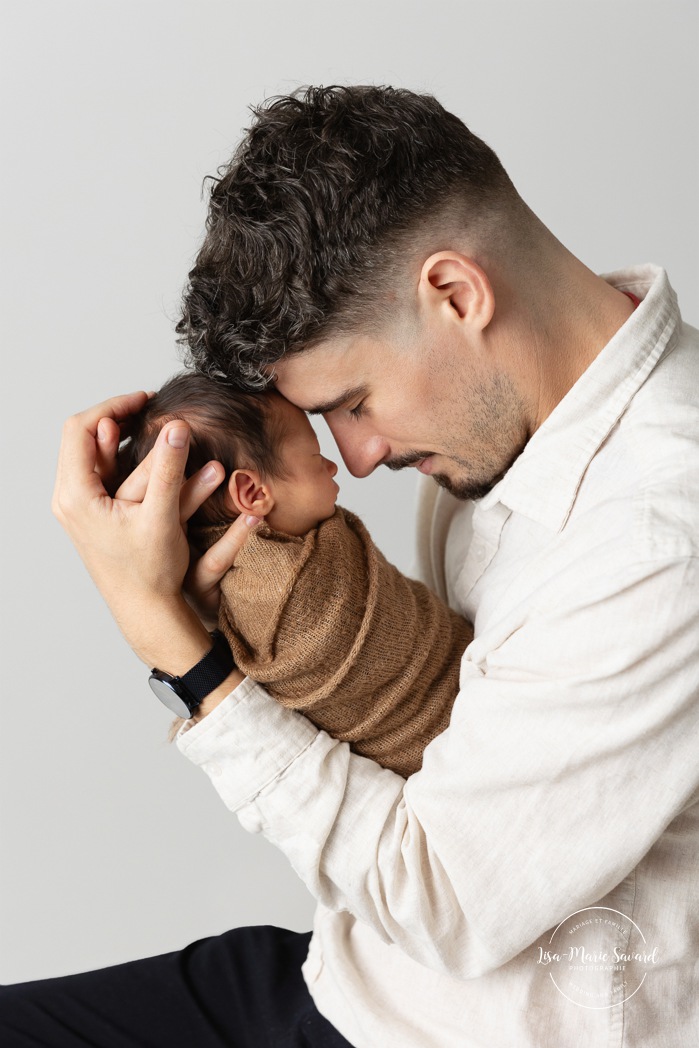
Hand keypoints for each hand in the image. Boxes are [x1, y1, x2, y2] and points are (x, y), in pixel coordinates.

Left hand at [52, 391, 257, 670]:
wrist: (145, 611)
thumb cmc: (150, 571)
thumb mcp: (161, 515)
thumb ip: (167, 468)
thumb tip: (176, 426)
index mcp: (75, 495)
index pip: (81, 429)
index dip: (113, 406)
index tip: (145, 399)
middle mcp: (69, 499)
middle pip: (83, 438)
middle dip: (117, 416)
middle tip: (149, 406)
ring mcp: (79, 508)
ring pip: (92, 456)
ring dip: (120, 435)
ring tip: (149, 422)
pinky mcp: (93, 515)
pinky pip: (102, 474)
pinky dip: (122, 457)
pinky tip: (146, 450)